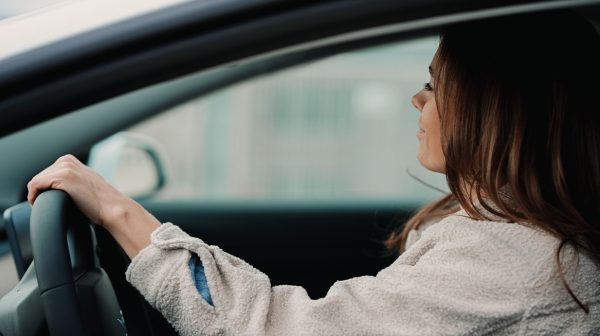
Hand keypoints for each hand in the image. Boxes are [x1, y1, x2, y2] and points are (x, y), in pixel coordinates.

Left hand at [27, 154, 159, 257]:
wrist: (113, 208)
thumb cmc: (100, 202)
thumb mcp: (84, 183)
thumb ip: (72, 179)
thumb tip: (61, 188)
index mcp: (69, 160)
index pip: (45, 173)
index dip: (43, 188)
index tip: (47, 199)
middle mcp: (66, 161)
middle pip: (39, 176)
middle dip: (40, 191)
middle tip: (46, 205)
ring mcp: (65, 168)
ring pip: (36, 181)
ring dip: (36, 195)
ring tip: (43, 206)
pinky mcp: (62, 178)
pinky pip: (35, 186)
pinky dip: (33, 196)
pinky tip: (39, 205)